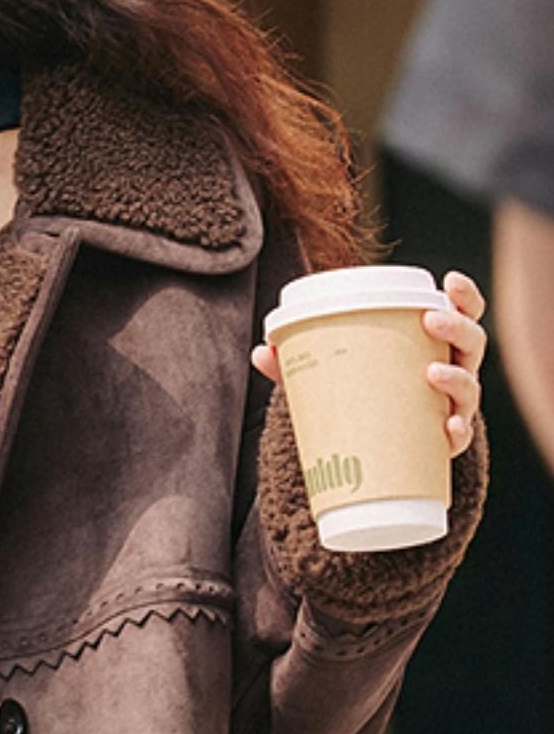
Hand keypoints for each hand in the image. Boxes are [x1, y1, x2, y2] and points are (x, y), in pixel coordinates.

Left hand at [251, 269, 487, 457]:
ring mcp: (452, 408)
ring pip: (469, 389)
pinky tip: (447, 428)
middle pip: (472, 345)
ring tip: (431, 373)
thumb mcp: (337, 374)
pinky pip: (459, 438)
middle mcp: (452, 373)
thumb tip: (261, 351)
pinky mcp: (443, 445)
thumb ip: (302, 363)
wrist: (377, 454)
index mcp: (433, 346)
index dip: (464, 296)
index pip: (463, 314)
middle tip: (432, 320)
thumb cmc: (364, 398)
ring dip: (456, 379)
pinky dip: (457, 433)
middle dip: (457, 329)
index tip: (450, 279)